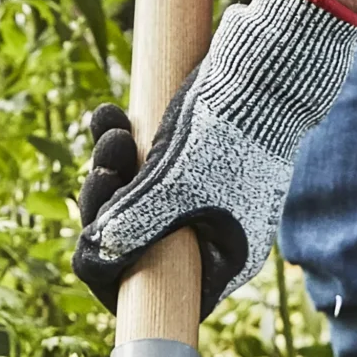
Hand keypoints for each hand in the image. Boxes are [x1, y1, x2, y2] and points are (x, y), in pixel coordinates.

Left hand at [73, 0, 356, 314]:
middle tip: (101, 169)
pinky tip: (110, 114)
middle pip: (136, 244)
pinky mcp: (191, 160)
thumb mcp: (174, 188)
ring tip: (114, 128)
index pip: (158, 293)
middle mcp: (212, 234)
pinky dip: (122, 143)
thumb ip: (131, 229)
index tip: (90, 248)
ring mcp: (202, 196)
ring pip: (133, 200)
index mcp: (223, 259)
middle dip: (106, 205)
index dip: (114, 278)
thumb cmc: (229, 132)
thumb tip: (91, 261)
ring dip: (110, 165)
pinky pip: (143, 166)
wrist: (267, 64)